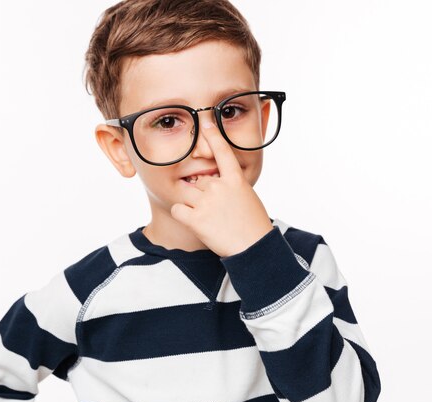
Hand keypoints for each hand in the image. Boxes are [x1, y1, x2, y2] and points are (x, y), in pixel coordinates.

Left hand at [170, 123, 273, 256]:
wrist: (254, 248)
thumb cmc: (254, 226)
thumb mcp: (249, 198)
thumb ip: (232, 186)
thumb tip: (219, 182)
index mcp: (236, 180)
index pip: (222, 152)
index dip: (213, 136)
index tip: (205, 123)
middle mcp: (219, 186)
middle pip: (200, 179)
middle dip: (203, 192)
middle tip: (216, 211)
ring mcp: (206, 201)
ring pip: (187, 192)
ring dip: (192, 203)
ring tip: (207, 218)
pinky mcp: (196, 217)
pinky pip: (177, 208)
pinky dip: (182, 215)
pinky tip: (194, 222)